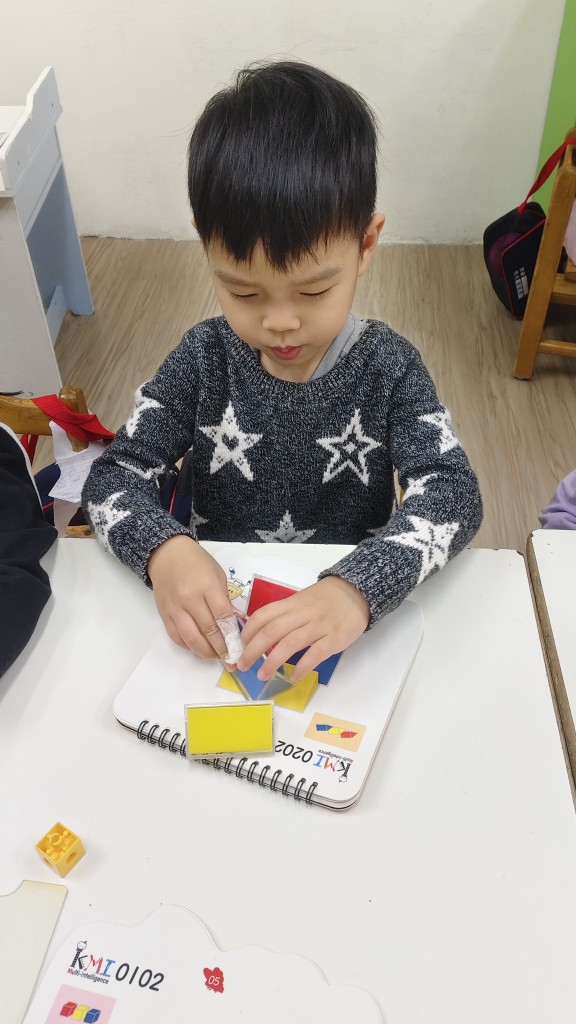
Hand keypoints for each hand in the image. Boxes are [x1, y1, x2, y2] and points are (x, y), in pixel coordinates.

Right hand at [147, 536, 235, 659]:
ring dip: (205, 652)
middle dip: (222, 648)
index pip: (222, 616)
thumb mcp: (218, 575)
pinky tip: (199, 648)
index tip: (241, 646)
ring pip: (190, 638)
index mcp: (207, 586)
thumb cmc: (197, 562)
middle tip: (232, 660)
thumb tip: (234, 623)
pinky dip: (188, 646)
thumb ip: (225, 599)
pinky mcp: (164, 614)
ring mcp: (175, 608)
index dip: (232, 635)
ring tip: (216, 657)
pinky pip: (176, 636)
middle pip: (208, 631)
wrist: (167, 554)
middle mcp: (189, 599)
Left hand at [237, 576, 370, 682]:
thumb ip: (285, 614)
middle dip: (253, 649)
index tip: (240, 645)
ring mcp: (319, 626)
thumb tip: (262, 635)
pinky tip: (294, 677)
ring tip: (262, 675)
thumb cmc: (326, 598)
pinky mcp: (335, 638)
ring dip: (272, 662)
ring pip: (290, 644)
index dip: (248, 631)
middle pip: (272, 631)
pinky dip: (302, 667)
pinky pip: (315, 655)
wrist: (357, 591)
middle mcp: (303, 613)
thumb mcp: (302, 599)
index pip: (264, 615)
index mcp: (292, 603)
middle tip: (242, 665)